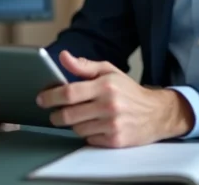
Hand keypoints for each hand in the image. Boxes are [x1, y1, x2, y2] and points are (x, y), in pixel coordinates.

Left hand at [36, 51, 194, 147]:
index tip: (42, 98)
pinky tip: (95, 125)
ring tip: (80, 116)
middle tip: (54, 112)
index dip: (51, 96)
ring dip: (73, 124)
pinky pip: (89, 139)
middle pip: (69, 115)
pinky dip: (87, 133)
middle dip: (56, 115)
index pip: (69, 92)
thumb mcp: (109, 71)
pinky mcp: (115, 140)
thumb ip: (84, 66)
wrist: (156, 113)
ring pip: (77, 128)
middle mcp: (109, 105)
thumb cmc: (129, 91)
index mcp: (105, 85)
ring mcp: (112, 124)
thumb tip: (62, 57)